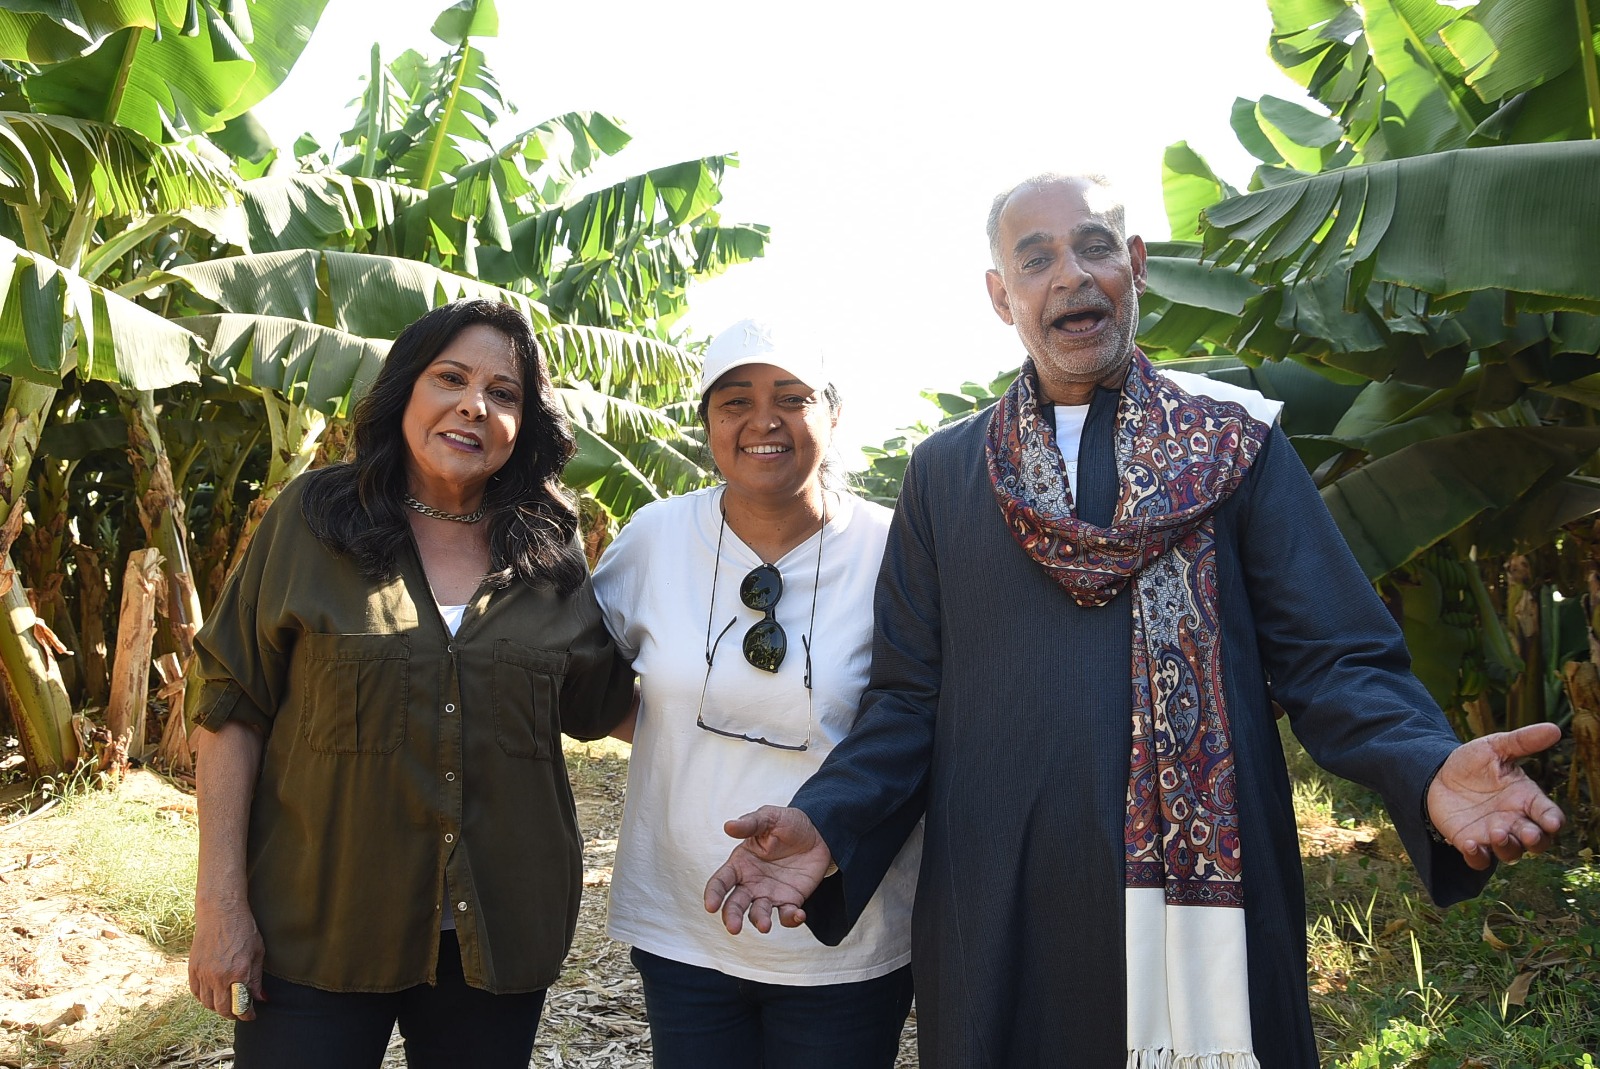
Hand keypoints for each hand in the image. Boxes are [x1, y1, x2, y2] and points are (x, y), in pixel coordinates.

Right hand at [188, 902, 265, 1019]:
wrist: (220, 912)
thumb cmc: (244, 929)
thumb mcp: (258, 953)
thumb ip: (257, 979)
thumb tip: (261, 999)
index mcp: (238, 973)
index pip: (241, 1007)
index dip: (247, 1015)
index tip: (251, 1015)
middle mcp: (218, 977)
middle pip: (222, 1010)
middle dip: (233, 1014)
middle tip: (240, 1011)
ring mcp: (203, 974)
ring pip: (207, 1004)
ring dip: (218, 1007)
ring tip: (227, 1002)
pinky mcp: (193, 969)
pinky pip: (196, 993)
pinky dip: (204, 998)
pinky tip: (213, 994)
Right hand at [703, 805, 833, 934]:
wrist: (819, 832)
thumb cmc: (788, 824)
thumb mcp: (769, 818)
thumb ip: (750, 824)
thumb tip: (728, 826)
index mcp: (740, 864)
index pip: (720, 882)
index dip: (713, 894)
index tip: (710, 906)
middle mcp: (751, 883)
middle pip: (735, 904)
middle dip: (731, 917)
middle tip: (733, 928)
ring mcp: (770, 894)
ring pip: (758, 914)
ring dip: (760, 921)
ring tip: (765, 926)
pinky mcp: (790, 901)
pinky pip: (787, 915)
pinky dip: (791, 919)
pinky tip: (798, 914)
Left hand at [1427, 723, 1564, 869]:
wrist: (1437, 774)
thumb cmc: (1473, 762)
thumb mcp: (1495, 747)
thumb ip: (1522, 741)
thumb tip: (1554, 728)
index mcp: (1526, 799)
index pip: (1547, 814)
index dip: (1552, 820)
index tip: (1552, 821)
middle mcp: (1514, 821)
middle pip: (1536, 841)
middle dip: (1535, 840)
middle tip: (1528, 833)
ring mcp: (1493, 834)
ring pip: (1510, 852)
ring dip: (1507, 847)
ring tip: (1496, 832)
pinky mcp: (1470, 842)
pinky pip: (1479, 859)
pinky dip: (1478, 856)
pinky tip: (1470, 844)